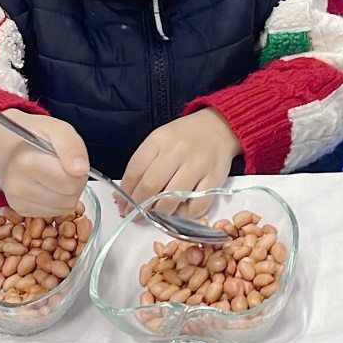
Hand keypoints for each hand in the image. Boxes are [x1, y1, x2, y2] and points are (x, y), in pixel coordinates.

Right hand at [0, 110, 88, 217]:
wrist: (8, 146)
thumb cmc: (34, 135)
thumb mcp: (58, 128)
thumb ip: (72, 146)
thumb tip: (81, 169)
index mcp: (26, 164)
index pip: (70, 182)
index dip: (79, 171)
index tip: (70, 159)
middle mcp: (17, 186)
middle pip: (69, 198)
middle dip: (75, 182)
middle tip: (64, 166)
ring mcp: (17, 201)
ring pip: (63, 208)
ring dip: (67, 193)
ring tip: (56, 174)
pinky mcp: (21, 210)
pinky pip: (54, 213)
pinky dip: (58, 201)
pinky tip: (49, 185)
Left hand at [120, 108, 240, 217]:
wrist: (220, 127)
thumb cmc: (185, 137)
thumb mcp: (160, 141)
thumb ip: (142, 165)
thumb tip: (123, 196)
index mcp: (159, 139)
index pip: (135, 172)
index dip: (125, 194)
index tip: (123, 205)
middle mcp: (178, 151)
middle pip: (150, 187)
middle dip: (139, 207)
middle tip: (136, 215)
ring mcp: (198, 165)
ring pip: (171, 200)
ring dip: (159, 213)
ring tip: (156, 214)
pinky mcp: (215, 179)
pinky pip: (196, 206)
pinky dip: (185, 215)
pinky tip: (180, 210)